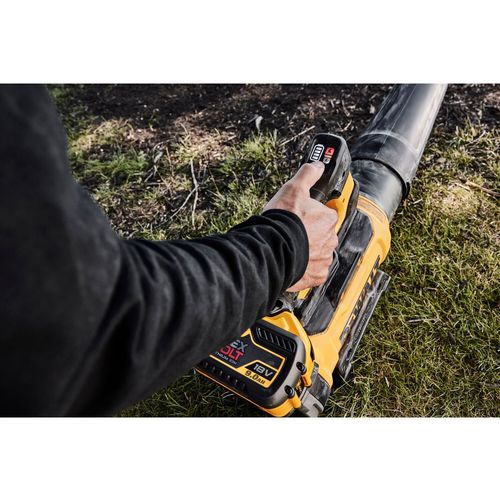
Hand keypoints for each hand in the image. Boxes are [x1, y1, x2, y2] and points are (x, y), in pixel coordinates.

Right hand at [263, 161, 337, 291]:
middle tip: (293, 232)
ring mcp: (324, 259)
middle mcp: (330, 239)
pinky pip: (314, 271)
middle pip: (323, 235)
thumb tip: (317, 165)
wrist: (271, 249)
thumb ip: (307, 175)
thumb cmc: (282, 221)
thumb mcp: (293, 189)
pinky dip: (306, 268)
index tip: (300, 217)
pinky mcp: (316, 276)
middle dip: (310, 234)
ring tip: (290, 247)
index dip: (311, 215)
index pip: (325, 214)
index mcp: (328, 218)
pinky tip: (293, 262)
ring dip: (308, 251)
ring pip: (319, 253)